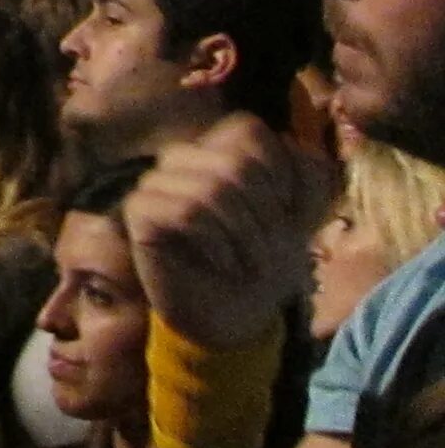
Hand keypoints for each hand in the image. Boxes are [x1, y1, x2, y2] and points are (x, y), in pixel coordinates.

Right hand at [125, 113, 336, 348]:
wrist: (235, 317)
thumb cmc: (264, 265)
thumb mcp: (301, 221)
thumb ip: (309, 181)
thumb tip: (301, 146)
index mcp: (218, 151)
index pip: (247, 130)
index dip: (279, 173)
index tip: (287, 215)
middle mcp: (183, 159)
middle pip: (236, 163)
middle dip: (267, 216)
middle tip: (272, 253)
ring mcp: (156, 183)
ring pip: (211, 189)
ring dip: (245, 237)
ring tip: (250, 264)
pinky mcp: (139, 213)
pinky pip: (184, 212)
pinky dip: (216, 244)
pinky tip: (223, 264)